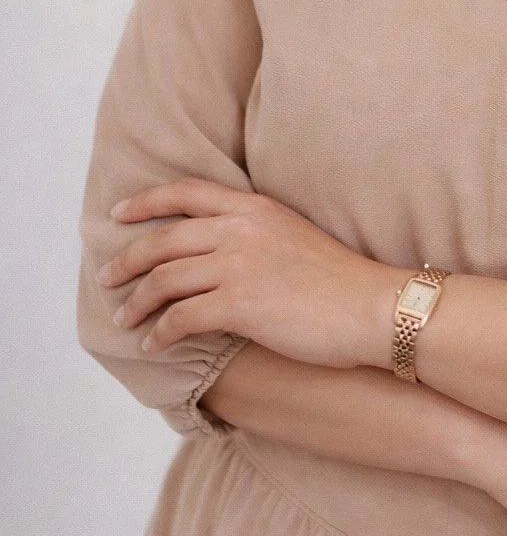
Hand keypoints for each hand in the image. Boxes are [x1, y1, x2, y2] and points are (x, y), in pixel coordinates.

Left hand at [96, 177, 384, 368]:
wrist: (370, 306)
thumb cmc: (338, 280)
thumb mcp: (292, 234)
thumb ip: (254, 233)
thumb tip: (218, 252)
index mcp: (254, 207)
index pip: (186, 191)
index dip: (146, 202)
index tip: (119, 214)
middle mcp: (240, 229)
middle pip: (164, 238)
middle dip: (127, 259)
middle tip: (107, 278)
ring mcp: (239, 265)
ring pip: (164, 279)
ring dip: (136, 302)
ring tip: (125, 318)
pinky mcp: (240, 304)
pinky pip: (181, 317)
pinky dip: (160, 332)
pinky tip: (153, 344)